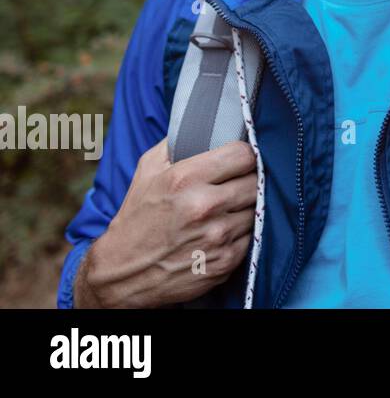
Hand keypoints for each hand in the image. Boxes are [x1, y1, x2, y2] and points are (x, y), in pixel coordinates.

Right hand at [76, 138, 257, 307]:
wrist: (121, 274)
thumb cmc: (136, 218)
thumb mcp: (147, 171)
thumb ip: (178, 143)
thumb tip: (207, 126)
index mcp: (185, 179)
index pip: (243, 155)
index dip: (244, 156)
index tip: (239, 160)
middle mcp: (204, 206)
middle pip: (256, 182)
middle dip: (247, 181)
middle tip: (235, 185)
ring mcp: (217, 236)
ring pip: (257, 209)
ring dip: (246, 208)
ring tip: (226, 210)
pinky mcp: (225, 261)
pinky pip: (252, 236)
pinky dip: (242, 233)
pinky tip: (222, 231)